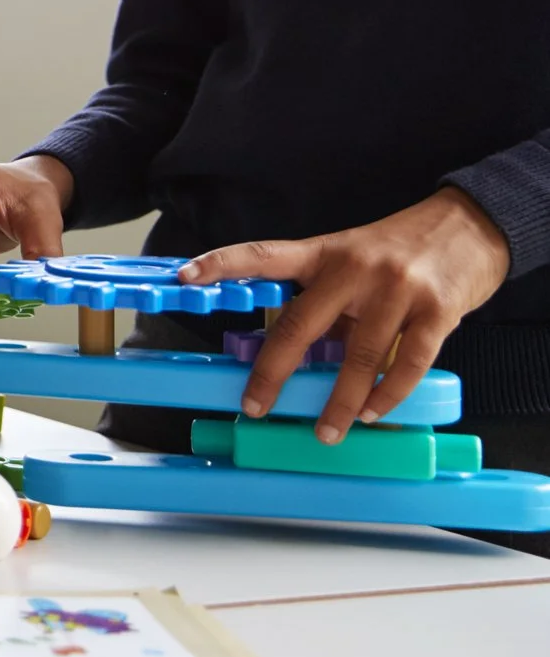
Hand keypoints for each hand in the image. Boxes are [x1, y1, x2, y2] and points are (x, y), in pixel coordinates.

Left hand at [180, 188, 510, 438]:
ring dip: (339, 402)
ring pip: (357, 356)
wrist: (472, 225)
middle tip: (254, 407)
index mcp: (324, 253)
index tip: (185, 277)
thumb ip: (328, 303)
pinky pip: (406, 362)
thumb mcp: (354, 262)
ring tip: (327, 431)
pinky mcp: (437, 310)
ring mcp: (396, 289)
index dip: (222, 264)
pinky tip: (373, 413)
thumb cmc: (401, 249)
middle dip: (272, 372)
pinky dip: (388, 395)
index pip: (263, 255)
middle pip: (301, 325)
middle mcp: (354, 268)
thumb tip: (302, 356)